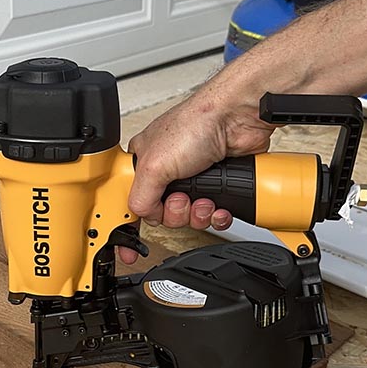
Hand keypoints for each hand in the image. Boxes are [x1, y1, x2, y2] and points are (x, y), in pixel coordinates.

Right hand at [118, 85, 276, 263]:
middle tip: (180, 199)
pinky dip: (216, 215)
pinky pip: (211, 215)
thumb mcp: (153, 166)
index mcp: (143, 163)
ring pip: (188, 217)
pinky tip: (218, 205)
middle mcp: (166, 171)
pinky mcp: (216, 184)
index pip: (130, 199)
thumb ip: (140, 198)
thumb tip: (142, 215)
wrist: (238, 119)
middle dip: (174, 213)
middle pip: (161, 214)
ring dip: (197, 214)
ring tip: (203, 199)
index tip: (128, 248)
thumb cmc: (196, 124)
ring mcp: (192, 179)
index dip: (128, 224)